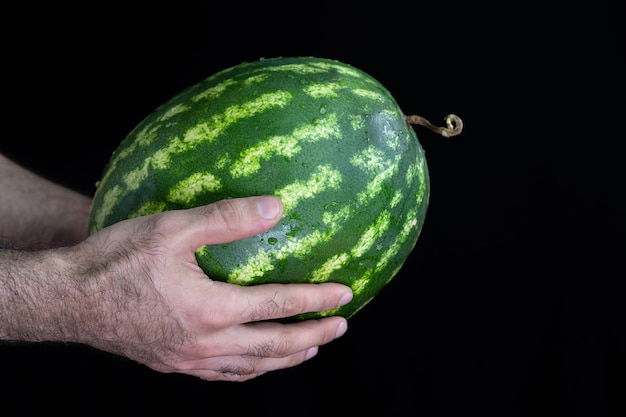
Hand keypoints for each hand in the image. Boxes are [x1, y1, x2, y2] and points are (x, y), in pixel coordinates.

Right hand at [68, 196, 351, 380]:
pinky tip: (255, 365)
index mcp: (211, 310)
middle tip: (340, 327)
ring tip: (310, 351)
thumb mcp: (172, 227)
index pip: (279, 306)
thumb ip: (227, 219)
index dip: (316, 300)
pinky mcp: (172, 364)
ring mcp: (189, 359)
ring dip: (286, 360)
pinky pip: (223, 376)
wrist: (67, 299)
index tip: (345, 294)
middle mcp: (206, 343)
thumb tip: (277, 208)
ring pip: (251, 368)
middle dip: (313, 338)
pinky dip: (250, 371)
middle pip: (274, 347)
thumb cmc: (116, 261)